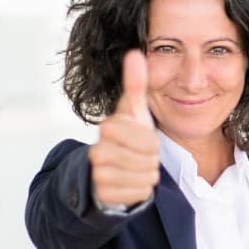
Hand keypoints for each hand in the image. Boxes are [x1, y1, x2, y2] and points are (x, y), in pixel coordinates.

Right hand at [88, 50, 159, 206]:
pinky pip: (138, 194)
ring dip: (147, 174)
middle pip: (147, 161)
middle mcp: (97, 151)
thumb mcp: (134, 111)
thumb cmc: (128, 136)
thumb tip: (135, 53)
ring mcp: (98, 174)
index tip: (143, 140)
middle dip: (150, 160)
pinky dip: (141, 190)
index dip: (151, 143)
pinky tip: (130, 182)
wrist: (112, 167)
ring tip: (136, 167)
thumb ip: (136, 84)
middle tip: (140, 156)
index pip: (148, 140)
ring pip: (144, 178)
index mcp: (108, 127)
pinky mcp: (103, 194)